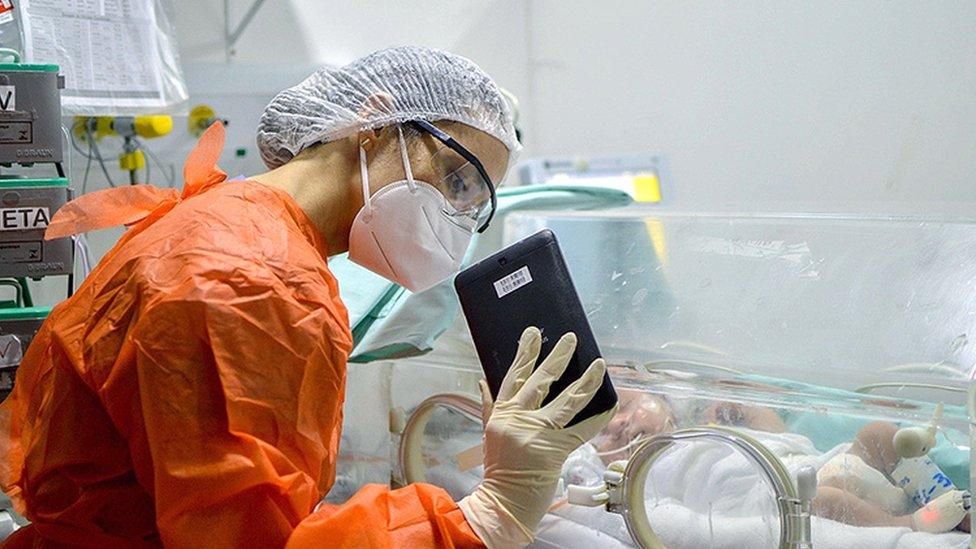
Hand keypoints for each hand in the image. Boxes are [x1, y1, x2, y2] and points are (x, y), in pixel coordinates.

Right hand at [459, 327, 615, 547]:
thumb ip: (490, 406)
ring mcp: (537, 434)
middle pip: (541, 382)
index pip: (514, 376)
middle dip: (558, 358)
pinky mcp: (555, 450)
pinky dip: (599, 417)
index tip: (534, 334)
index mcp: (502, 413)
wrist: (504, 503)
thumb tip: (484, 381)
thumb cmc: (498, 470)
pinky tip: (611, 403)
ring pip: (567, 401)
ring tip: (599, 363)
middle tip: (570, 339)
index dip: (525, 353)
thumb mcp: (489, 435)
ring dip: (586, 381)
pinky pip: (583, 429)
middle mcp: (518, 419)